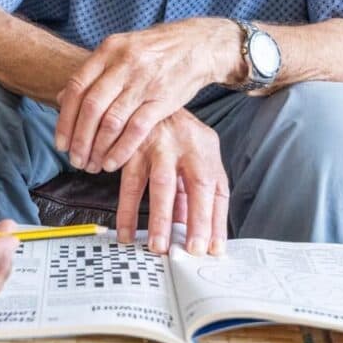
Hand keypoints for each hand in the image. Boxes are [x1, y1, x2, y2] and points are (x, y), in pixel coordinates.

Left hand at [55, 18, 239, 173]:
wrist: (196, 45)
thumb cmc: (152, 51)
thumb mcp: (119, 50)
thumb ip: (93, 73)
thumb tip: (60, 97)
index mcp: (108, 51)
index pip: (76, 87)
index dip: (65, 118)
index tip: (60, 142)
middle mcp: (123, 64)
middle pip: (91, 107)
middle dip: (79, 138)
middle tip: (74, 159)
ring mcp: (143, 81)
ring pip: (112, 120)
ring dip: (98, 147)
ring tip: (91, 165)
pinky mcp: (163, 99)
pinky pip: (136, 128)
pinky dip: (121, 149)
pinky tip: (112, 162)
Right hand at [115, 109, 228, 255]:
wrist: (141, 93)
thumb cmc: (172, 131)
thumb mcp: (192, 152)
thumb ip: (196, 188)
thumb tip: (196, 230)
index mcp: (204, 147)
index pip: (216, 188)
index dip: (215, 220)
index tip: (211, 248)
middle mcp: (184, 143)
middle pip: (196, 185)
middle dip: (195, 220)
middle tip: (191, 249)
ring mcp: (157, 143)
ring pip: (161, 184)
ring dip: (159, 218)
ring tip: (157, 245)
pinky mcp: (130, 145)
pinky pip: (128, 182)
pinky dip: (126, 208)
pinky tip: (126, 229)